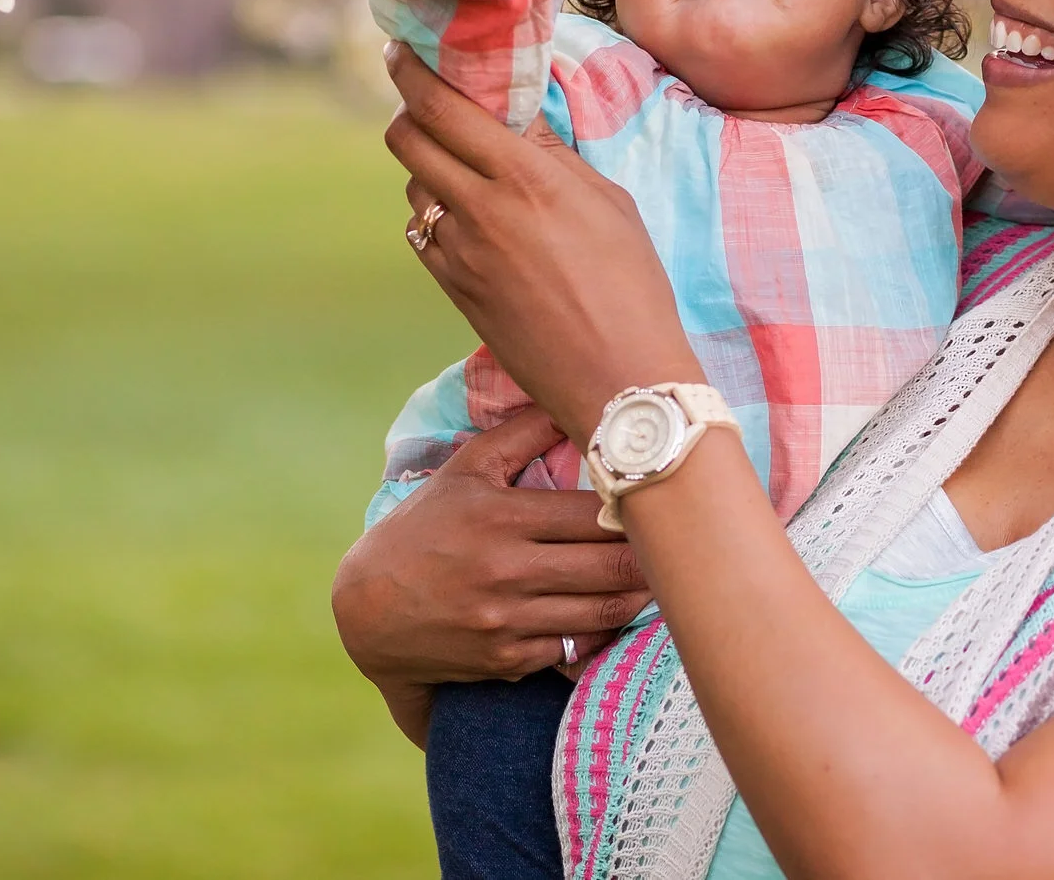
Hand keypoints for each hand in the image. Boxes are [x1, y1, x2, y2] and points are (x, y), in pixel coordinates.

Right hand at [330, 409, 650, 745]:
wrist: (369, 611)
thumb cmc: (424, 528)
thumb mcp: (464, 470)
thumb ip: (520, 433)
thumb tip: (569, 393)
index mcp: (502, 517)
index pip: (595, 514)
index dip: (639, 509)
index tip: (666, 500)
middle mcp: (507, 571)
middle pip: (611, 567)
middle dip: (656, 557)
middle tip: (684, 543)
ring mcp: (509, 622)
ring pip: (603, 612)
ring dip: (641, 596)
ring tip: (667, 578)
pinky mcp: (508, 661)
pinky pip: (577, 648)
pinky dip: (604, 632)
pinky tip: (620, 611)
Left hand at [386, 44, 703, 442]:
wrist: (620, 379)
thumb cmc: (633, 286)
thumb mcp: (608, 203)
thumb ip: (553, 156)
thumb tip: (517, 119)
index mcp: (524, 178)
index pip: (442, 109)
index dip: (410, 72)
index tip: (400, 50)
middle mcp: (480, 211)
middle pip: (406, 140)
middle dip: (410, 113)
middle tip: (432, 104)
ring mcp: (459, 254)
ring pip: (414, 188)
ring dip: (430, 168)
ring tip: (468, 168)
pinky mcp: (453, 291)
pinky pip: (424, 234)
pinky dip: (437, 215)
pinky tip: (473, 219)